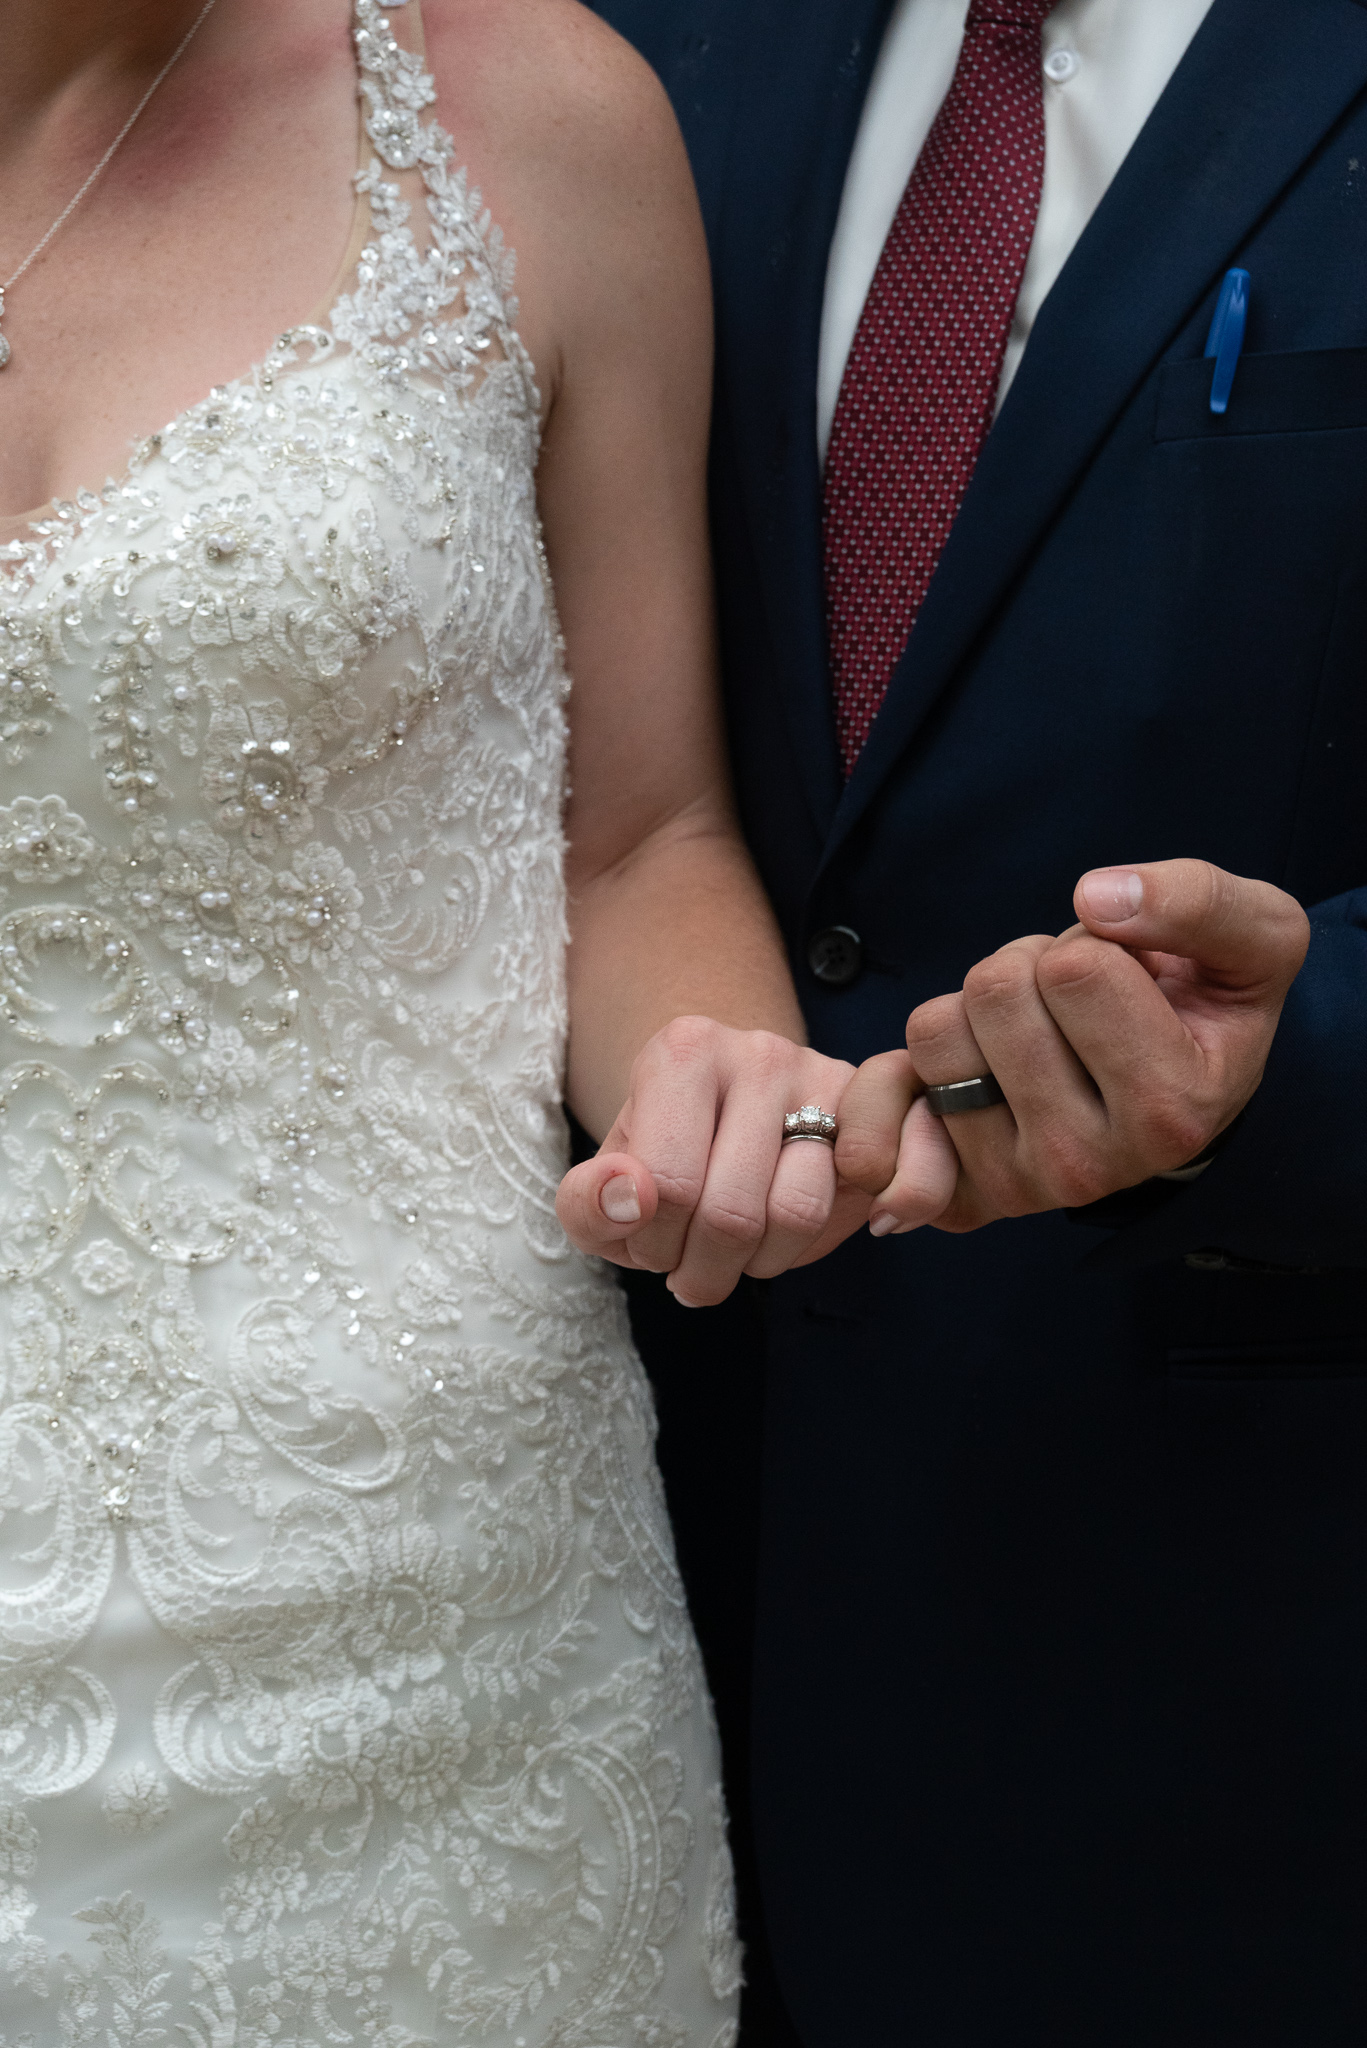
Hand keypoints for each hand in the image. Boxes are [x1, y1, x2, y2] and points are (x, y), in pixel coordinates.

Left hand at [556, 1017, 862, 1303]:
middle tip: (688, 1268)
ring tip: (735, 1255)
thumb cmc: (662, 1155)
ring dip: (760, 1264)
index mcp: (683, 1052)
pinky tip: (789, 1237)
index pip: (667, 1187)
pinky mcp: (868, 1111)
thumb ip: (588, 1204)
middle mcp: (757, 1052)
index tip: (648, 1247)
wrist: (726, 1107)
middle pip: (732, 1212)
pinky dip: (822, 1241)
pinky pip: (860, 1197)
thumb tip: (628, 1199)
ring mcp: (821, 1076)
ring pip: (797, 1214)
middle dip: (704, 1269)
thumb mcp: (604, 1186)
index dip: (654, 1247)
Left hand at [835, 859, 1310, 1233]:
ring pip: (935, 1030)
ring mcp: (1014, 1187)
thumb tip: (1095, 898)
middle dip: (1029, 967)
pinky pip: (881, 1094)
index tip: (1131, 980)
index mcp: (1170, 1113)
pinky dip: (902, 1067)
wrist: (1176, 1090)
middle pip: (994, 991)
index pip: (1074, 967)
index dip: (1094, 942)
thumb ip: (1199, 901)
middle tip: (1074, 1007)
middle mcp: (1088, 1169)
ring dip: (976, 1010)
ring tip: (1036, 1035)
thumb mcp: (1252, 938)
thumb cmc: (1208, 1006)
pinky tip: (964, 1074)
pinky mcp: (953, 1194)